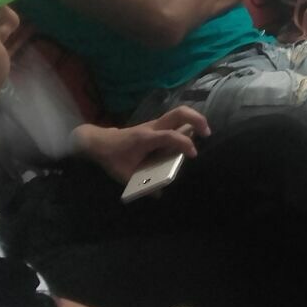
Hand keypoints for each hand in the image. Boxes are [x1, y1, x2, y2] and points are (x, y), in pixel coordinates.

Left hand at [72, 107, 210, 184]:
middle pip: (179, 113)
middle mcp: (153, 127)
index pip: (169, 136)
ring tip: (204, 132)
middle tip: (207, 133)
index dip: (184, 143)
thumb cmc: (112, 158)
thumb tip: (159, 194)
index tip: (193, 154)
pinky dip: (187, 123)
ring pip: (179, 112)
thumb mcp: (124, 175)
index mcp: (145, 139)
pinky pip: (175, 119)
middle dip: (196, 119)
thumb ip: (142, 185)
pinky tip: (192, 134)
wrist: (99, 142)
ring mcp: (155, 123)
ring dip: (194, 118)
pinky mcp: (156, 125)